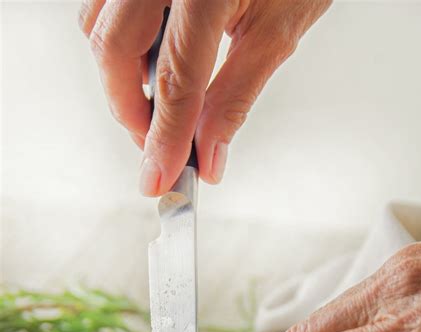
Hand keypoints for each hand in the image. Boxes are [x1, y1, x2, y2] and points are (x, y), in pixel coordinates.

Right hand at [79, 0, 330, 194]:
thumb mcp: (276, 32)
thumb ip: (236, 97)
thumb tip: (207, 155)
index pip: (175, 77)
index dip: (163, 137)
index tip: (159, 178)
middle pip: (114, 50)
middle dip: (130, 112)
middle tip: (158, 150)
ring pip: (99, 27)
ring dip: (120, 79)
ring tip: (162, 109)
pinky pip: (104, 7)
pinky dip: (120, 46)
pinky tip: (152, 65)